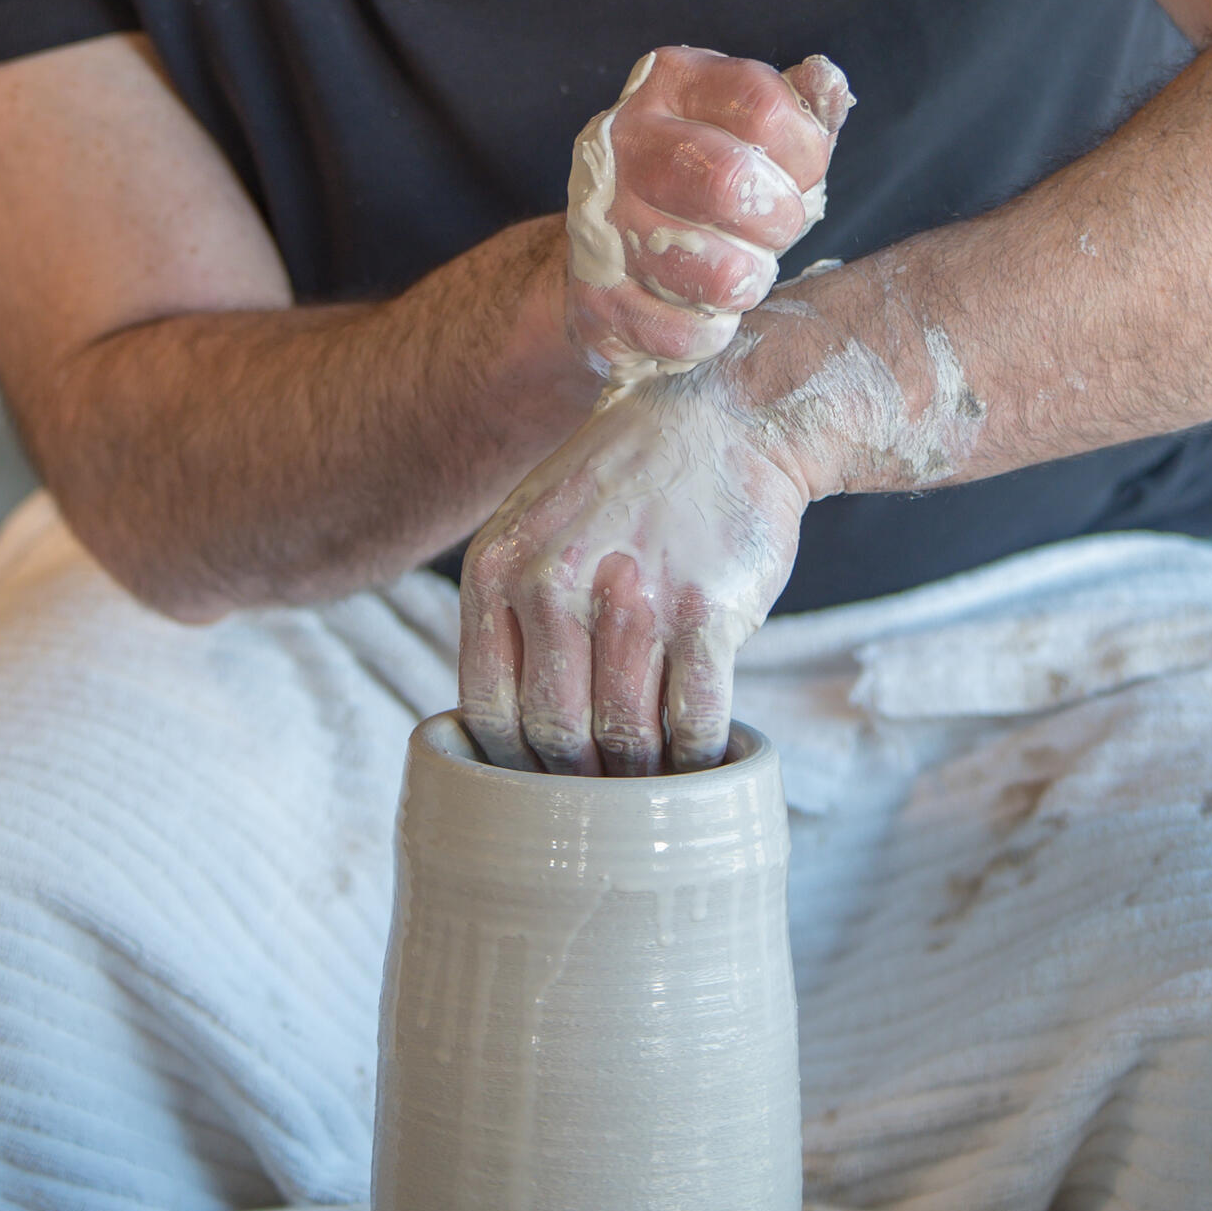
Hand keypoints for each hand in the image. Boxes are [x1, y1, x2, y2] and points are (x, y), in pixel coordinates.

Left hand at [458, 355, 811, 776]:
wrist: (723, 417)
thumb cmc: (626, 481)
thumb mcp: (536, 525)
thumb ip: (510, 613)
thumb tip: (503, 736)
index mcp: (498, 565)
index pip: (489, 711)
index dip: (517, 763)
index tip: (543, 780)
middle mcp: (555, 582)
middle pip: (556, 733)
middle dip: (579, 778)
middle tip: (603, 793)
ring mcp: (633, 598)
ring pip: (624, 736)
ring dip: (640, 773)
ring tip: (652, 781)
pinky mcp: (705, 612)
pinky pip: (694, 721)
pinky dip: (696, 755)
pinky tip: (699, 754)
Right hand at [563, 46, 850, 382]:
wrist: (614, 251)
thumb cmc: (710, 184)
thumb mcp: (759, 135)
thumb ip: (801, 110)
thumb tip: (826, 81)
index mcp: (675, 83)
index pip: (762, 106)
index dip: (805, 152)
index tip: (802, 175)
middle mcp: (626, 138)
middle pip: (728, 181)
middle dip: (778, 220)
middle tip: (777, 230)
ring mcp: (599, 216)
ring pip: (707, 267)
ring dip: (745, 282)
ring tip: (741, 272)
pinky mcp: (591, 294)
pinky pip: (676, 330)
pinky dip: (707, 332)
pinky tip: (704, 311)